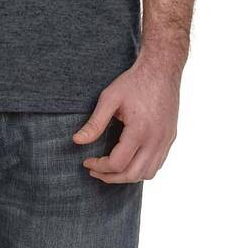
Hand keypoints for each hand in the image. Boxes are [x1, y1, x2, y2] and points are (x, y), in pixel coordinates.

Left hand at [72, 53, 180, 182]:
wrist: (161, 69)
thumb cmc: (134, 82)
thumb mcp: (110, 98)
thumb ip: (95, 123)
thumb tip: (77, 141)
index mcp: (139, 131)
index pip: (117, 164)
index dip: (99, 167)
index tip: (87, 161)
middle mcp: (155, 140)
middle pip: (132, 175)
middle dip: (111, 177)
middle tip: (95, 171)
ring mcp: (165, 141)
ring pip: (147, 173)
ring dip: (128, 176)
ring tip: (111, 169)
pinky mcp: (170, 138)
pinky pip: (157, 164)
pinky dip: (142, 168)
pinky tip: (129, 160)